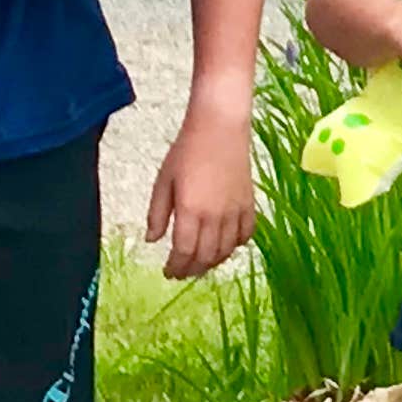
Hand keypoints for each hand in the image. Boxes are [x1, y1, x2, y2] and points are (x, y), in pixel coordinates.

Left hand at [146, 95, 256, 279]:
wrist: (220, 128)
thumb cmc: (186, 151)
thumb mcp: (163, 181)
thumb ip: (158, 214)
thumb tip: (152, 240)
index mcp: (191, 211)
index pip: (184, 252)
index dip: (176, 267)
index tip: (168, 272)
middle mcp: (215, 216)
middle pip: (206, 256)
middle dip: (192, 269)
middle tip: (182, 273)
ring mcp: (235, 211)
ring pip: (226, 250)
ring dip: (213, 262)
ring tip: (201, 263)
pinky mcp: (249, 204)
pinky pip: (246, 235)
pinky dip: (235, 246)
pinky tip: (225, 246)